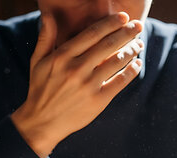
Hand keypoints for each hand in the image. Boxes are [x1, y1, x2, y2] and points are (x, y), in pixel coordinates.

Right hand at [11, 11, 143, 157]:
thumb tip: (48, 16)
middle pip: (108, 45)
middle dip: (127, 32)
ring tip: (139, 43)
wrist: (42, 122)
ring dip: (132, 50)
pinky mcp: (98, 100)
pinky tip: (137, 64)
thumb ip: (45, 38)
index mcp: (62, 56)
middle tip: (138, 25)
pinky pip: (120, 82)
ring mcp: (88, 85)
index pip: (92, 34)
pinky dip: (132, 71)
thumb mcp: (37, 62)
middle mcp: (76, 69)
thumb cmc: (40, 89)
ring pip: (117, 62)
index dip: (110, 23)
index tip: (123, 16)